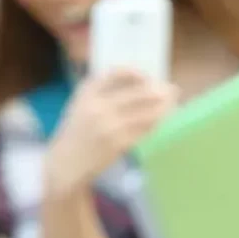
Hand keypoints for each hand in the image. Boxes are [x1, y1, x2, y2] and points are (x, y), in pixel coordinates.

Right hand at [48, 69, 177, 192]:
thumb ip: (101, 91)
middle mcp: (98, 106)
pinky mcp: (119, 143)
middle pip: (139, 93)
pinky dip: (156, 123)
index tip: (148, 76)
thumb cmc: (75, 132)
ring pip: (147, 112)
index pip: (117, 73)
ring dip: (164, 107)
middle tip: (173, 89)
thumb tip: (137, 81)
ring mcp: (110, 126)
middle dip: (160, 90)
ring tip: (173, 104)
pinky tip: (162, 120)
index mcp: (87, 92)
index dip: (136, 73)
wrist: (65, 164)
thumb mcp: (80, 104)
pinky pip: (144, 130)